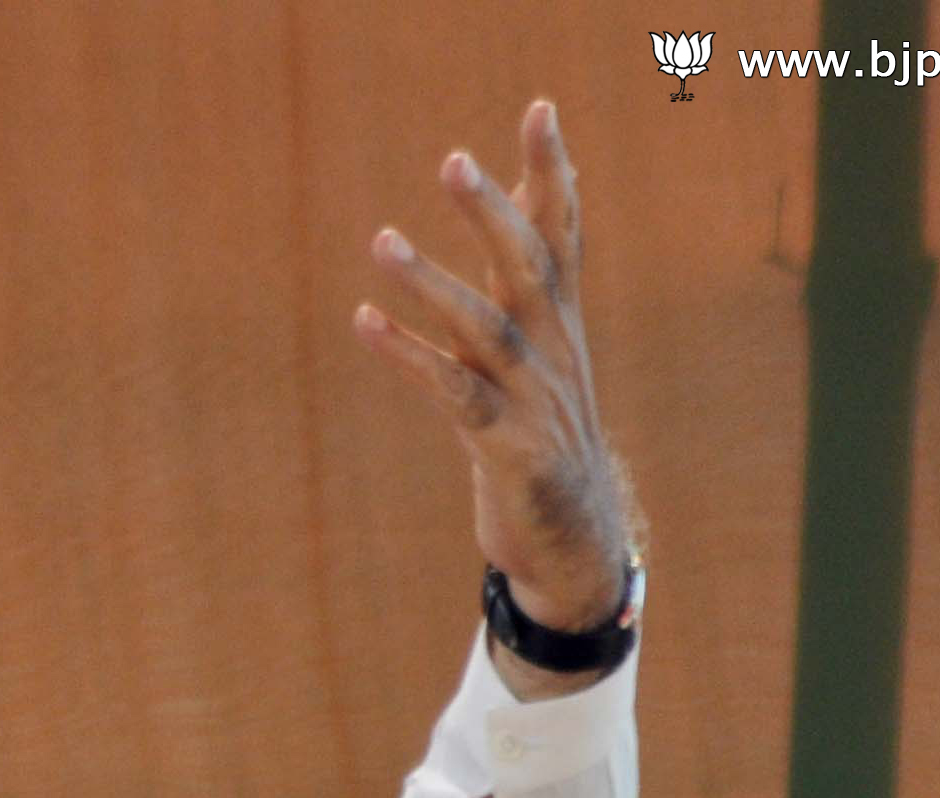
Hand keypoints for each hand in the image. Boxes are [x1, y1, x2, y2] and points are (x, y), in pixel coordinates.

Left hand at [355, 100, 633, 634]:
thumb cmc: (542, 445)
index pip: (562, 233)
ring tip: (383, 240)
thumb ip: (518, 296)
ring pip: (485, 327)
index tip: (539, 108)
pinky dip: (408, 356)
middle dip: (493, 211)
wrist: (574, 546)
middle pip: (528, 266)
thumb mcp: (535, 365)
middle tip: (454, 159)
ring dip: (431, 283)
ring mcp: (537, 400)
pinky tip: (364, 322)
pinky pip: (453, 394)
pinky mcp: (510, 449)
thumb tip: (514, 223)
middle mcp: (556, 353)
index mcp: (562, 327)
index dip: (552, 172)